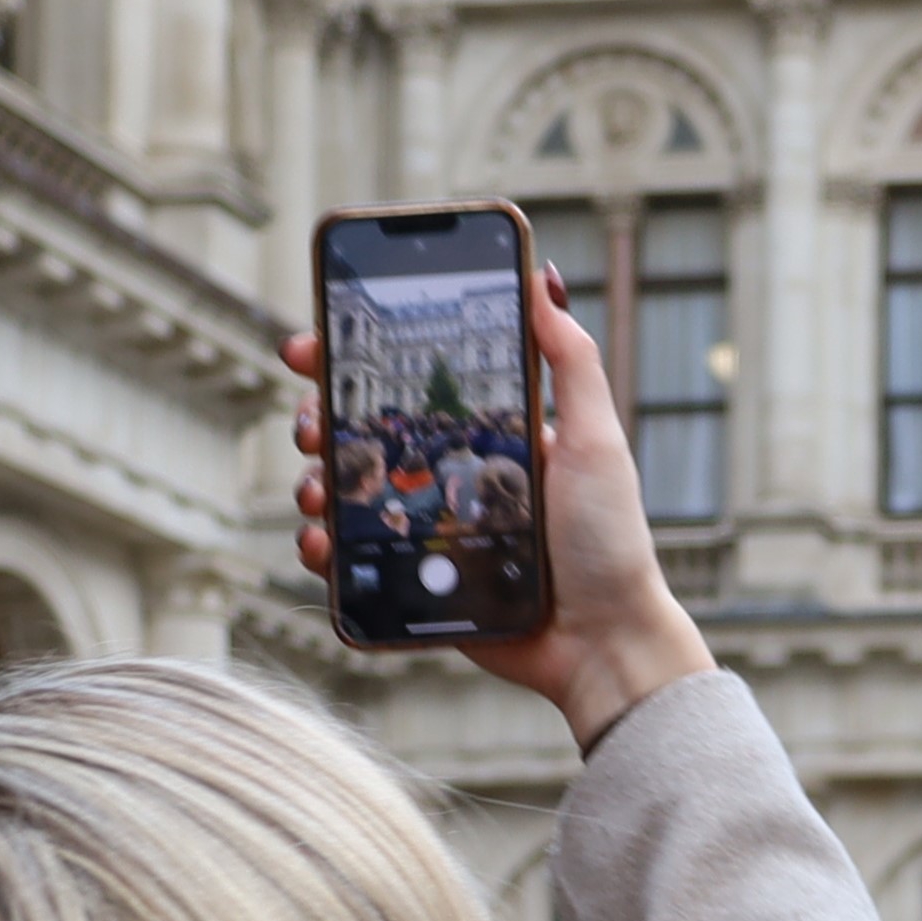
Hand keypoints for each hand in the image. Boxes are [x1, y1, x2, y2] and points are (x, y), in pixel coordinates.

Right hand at [284, 260, 711, 749]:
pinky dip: (323, 550)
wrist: (601, 641)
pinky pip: (353, 561)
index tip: (314, 343)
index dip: (354, 358)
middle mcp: (449, 475)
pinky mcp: (416, 583)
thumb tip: (541, 279)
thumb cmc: (609, 541)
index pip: (408, 383)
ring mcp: (428, 530)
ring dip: (314, 483)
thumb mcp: (595, 440)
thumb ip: (570, 362)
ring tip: (317, 490)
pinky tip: (319, 543)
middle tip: (312, 421)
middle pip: (361, 433)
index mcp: (484, 434)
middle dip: (320, 418)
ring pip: (346, 494)